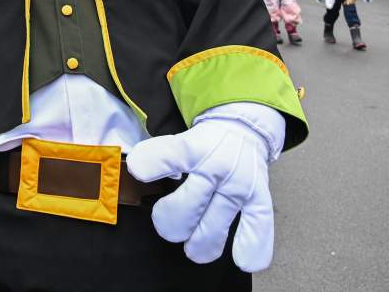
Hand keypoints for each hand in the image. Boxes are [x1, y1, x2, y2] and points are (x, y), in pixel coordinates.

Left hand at [127, 103, 284, 271]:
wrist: (243, 129)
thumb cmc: (204, 142)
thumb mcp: (179, 140)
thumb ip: (159, 160)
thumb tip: (134, 180)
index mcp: (191, 148)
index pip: (170, 155)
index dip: (152, 164)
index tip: (137, 171)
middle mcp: (216, 165)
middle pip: (190, 201)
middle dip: (173, 219)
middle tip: (165, 227)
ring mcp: (238, 183)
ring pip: (218, 218)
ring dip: (203, 239)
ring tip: (192, 251)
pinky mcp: (258, 196)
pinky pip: (258, 222)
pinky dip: (253, 243)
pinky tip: (245, 263)